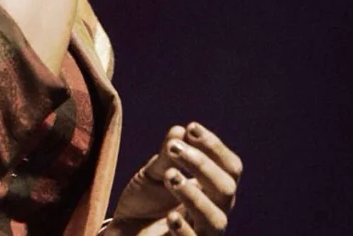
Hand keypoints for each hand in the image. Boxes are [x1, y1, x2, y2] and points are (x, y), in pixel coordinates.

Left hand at [105, 123, 242, 235]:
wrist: (123, 231)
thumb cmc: (144, 202)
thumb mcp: (153, 174)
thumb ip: (167, 156)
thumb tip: (180, 130)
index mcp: (212, 189)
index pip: (229, 167)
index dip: (214, 146)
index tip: (191, 128)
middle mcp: (214, 211)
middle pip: (227, 189)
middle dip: (202, 164)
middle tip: (174, 149)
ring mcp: (202, 234)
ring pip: (216, 218)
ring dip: (194, 194)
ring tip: (170, 176)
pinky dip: (184, 229)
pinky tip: (170, 216)